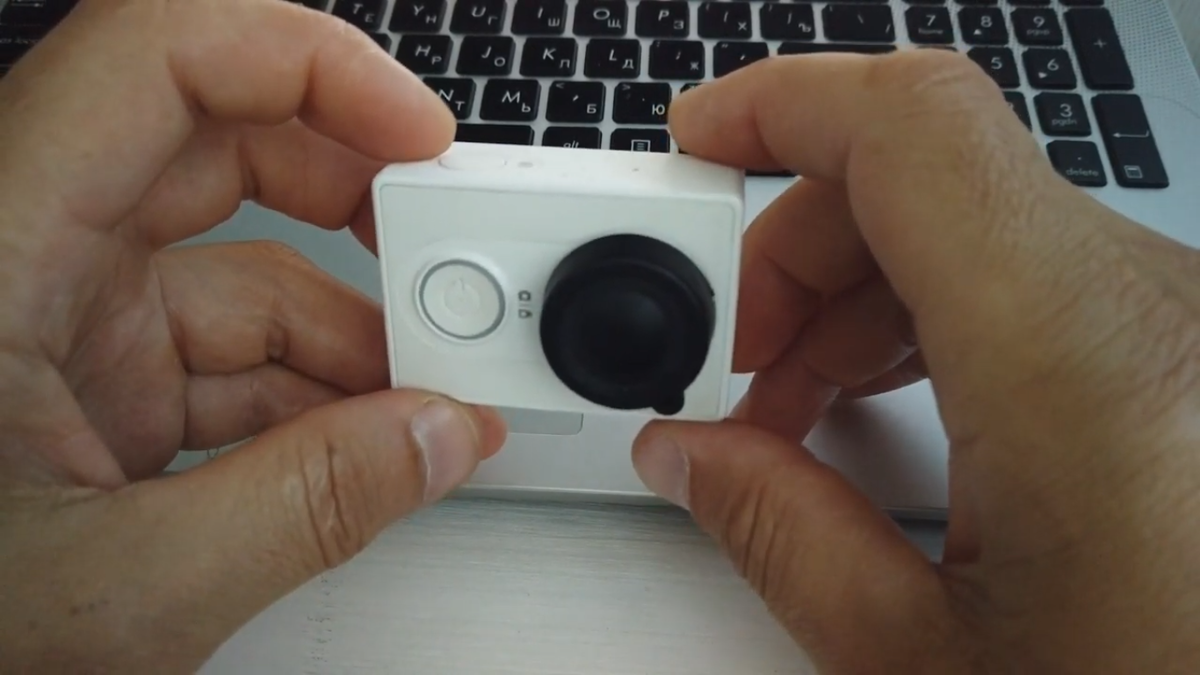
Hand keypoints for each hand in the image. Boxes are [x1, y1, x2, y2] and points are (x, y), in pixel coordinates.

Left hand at [0, 0, 504, 669]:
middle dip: (358, 200)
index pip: (158, 62)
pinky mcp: (100, 390)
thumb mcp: (117, 590)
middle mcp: (29, 262)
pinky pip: (234, 358)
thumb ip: (301, 509)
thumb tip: (436, 439)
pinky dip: (316, 396)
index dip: (305, 64)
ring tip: (430, 399)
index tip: (414, 132)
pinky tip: (372, 443)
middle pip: (222, 151)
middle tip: (448, 260)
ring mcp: (68, 328)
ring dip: (352, 332)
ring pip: (244, 274)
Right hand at [633, 50, 1199, 672]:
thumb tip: (690, 458)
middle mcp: (1147, 308)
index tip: (698, 136)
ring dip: (851, 293)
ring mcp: (1173, 323)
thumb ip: (781, 539)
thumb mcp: (928, 664)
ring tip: (791, 410)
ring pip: (968, 227)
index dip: (782, 102)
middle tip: (728, 362)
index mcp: (1076, 361)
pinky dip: (924, 316)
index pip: (912, 128)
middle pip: (922, 179)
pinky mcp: (1176, 353)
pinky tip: (880, 406)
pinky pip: (1024, 275)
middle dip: (791, 249)